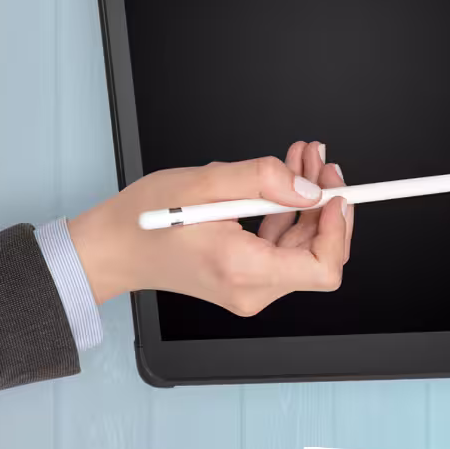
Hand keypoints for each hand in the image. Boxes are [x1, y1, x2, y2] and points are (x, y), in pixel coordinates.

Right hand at [65, 142, 354, 315]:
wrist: (111, 249)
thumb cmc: (143, 221)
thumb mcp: (201, 183)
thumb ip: (261, 180)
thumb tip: (309, 188)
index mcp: (242, 269)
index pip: (322, 267)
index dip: (338, 229)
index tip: (334, 193)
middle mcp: (250, 288)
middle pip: (318, 253)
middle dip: (325, 203)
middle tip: (318, 161)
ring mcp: (249, 286)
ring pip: (303, 247)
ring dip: (308, 202)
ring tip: (300, 159)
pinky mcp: (245, 277)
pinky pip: (282, 247)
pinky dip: (287, 213)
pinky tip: (281, 181)